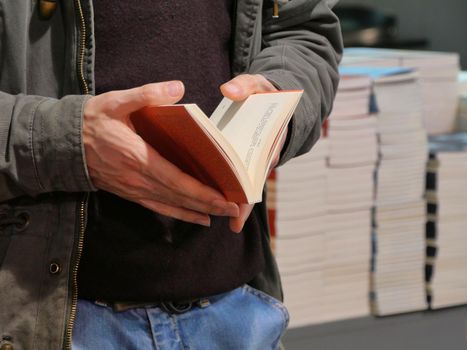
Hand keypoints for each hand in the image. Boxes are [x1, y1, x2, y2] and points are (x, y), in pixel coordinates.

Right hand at [83, 81, 238, 225]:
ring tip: (223, 215)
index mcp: (139, 157)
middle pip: (180, 197)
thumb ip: (147, 94)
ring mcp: (135, 190)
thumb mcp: (116, 101)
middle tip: (235, 209)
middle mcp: (139, 179)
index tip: (225, 198)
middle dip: (209, 204)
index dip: (202, 192)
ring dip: (198, 212)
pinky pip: (159, 208)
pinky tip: (197, 219)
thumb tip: (178, 88)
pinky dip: (180, 215)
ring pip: (171, 205)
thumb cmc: (93, 121)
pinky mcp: (131, 194)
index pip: (177, 180)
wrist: (64, 145)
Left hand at [220, 74, 285, 232]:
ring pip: (243, 182)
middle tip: (233, 225)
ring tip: (223, 220)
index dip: (251, 187)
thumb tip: (228, 90)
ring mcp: (252, 158)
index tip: (243, 204)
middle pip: (252, 182)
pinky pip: (234, 173)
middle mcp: (262, 155)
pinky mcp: (242, 157)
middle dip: (243, 204)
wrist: (273, 98)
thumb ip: (244, 85)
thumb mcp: (257, 85)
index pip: (260, 168)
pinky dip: (225, 184)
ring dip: (233, 198)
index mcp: (269, 141)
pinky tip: (211, 197)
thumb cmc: (264, 93)